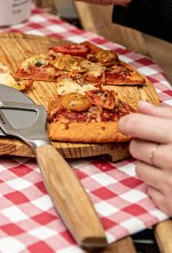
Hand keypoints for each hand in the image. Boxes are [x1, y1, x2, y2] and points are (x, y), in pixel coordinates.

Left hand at [118, 101, 171, 215]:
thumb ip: (168, 115)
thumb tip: (141, 107)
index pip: (134, 125)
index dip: (129, 123)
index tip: (131, 124)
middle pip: (135, 147)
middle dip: (144, 145)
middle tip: (163, 147)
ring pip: (139, 169)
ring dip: (150, 166)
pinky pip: (149, 191)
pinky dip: (159, 187)